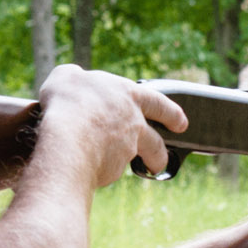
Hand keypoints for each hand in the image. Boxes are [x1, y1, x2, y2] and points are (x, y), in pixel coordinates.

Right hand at [35, 65, 189, 190]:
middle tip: (167, 156)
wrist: (68, 139)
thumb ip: (73, 76)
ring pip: (141, 158)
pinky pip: (110, 170)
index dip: (170, 112)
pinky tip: (92, 170)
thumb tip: (73, 79)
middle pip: (156, 139)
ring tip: (149, 170)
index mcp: (128, 95)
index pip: (157, 101)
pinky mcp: (113, 170)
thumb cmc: (68, 102)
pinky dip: (104, 170)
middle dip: (163, 148)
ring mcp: (126, 148)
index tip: (181, 123)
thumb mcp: (66, 76)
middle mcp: (133, 123)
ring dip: (149, 163)